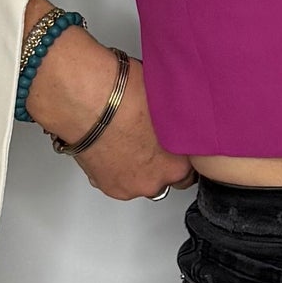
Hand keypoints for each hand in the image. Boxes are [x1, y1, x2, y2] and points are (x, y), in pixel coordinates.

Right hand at [71, 56, 196, 201]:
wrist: (89, 100)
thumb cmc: (127, 97)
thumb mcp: (170, 102)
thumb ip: (179, 122)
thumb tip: (179, 115)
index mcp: (178, 165)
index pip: (191, 171)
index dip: (182, 155)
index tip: (175, 143)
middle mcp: (154, 181)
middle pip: (163, 178)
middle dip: (159, 162)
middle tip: (149, 138)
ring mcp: (126, 185)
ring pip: (137, 179)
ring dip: (135, 165)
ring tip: (127, 138)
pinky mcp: (101, 183)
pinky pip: (114, 177)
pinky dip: (113, 164)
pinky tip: (111, 143)